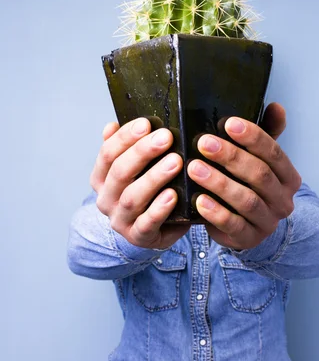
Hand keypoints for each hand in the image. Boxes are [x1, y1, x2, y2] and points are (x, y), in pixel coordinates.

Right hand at [90, 119, 189, 249]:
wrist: (151, 231)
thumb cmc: (146, 194)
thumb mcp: (134, 171)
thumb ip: (124, 149)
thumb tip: (111, 125)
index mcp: (101, 179)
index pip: (107, 154)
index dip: (125, 137)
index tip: (146, 123)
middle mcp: (106, 199)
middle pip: (119, 172)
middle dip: (142, 152)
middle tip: (166, 137)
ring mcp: (120, 220)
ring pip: (132, 197)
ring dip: (154, 177)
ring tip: (175, 162)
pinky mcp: (137, 237)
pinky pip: (146, 223)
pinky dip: (159, 209)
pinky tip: (173, 195)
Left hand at [187, 102, 301, 249]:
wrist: (248, 228)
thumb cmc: (250, 187)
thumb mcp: (259, 161)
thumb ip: (267, 134)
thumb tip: (276, 106)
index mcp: (288, 177)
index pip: (274, 154)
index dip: (253, 137)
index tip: (228, 123)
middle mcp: (283, 200)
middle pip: (260, 175)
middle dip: (231, 157)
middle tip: (204, 143)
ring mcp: (267, 222)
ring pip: (246, 200)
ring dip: (219, 183)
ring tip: (194, 168)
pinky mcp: (249, 239)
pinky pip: (233, 225)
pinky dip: (216, 212)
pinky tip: (198, 200)